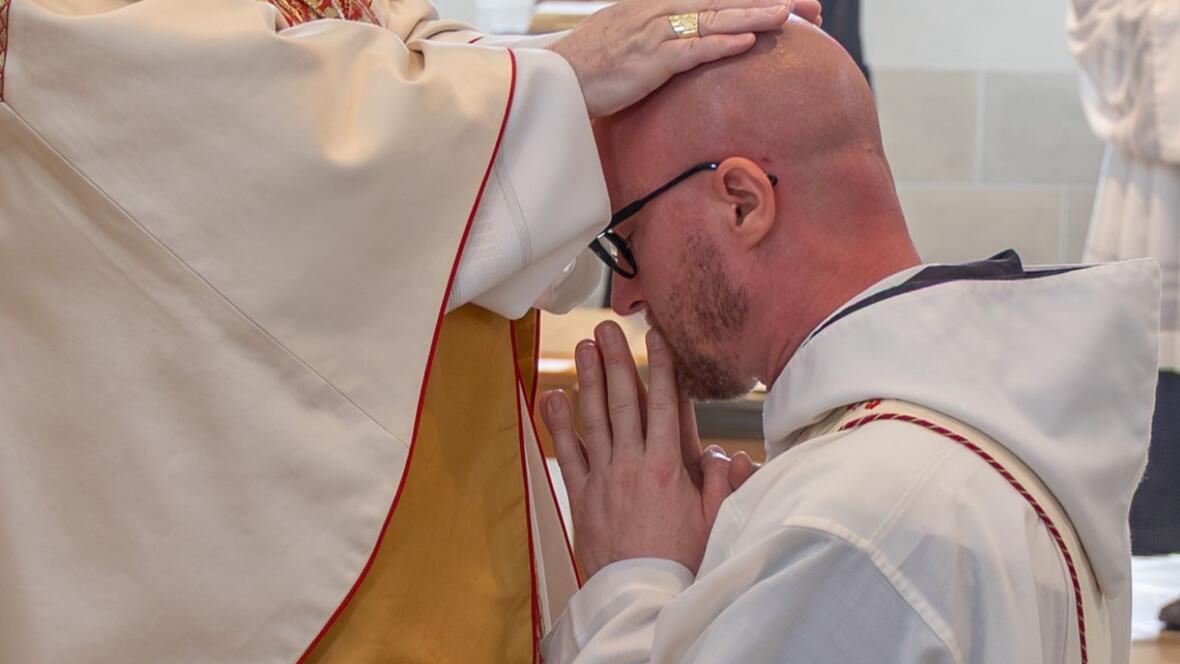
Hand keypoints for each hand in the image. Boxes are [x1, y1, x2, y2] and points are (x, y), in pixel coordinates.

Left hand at [541, 322, 734, 576]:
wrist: (642, 595)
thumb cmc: (681, 561)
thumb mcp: (715, 520)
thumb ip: (721, 482)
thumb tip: (726, 452)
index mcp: (670, 465)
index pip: (666, 404)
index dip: (661, 367)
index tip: (656, 337)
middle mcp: (635, 463)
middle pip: (626, 401)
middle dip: (617, 360)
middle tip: (607, 328)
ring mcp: (605, 477)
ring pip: (595, 418)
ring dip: (588, 380)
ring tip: (582, 348)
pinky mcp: (582, 496)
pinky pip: (568, 453)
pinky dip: (559, 425)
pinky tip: (553, 397)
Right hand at [550, 0, 823, 117]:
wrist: (558, 80)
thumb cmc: (594, 65)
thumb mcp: (632, 38)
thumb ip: (667, 36)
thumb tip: (696, 44)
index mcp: (662, 4)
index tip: (793, 4)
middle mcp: (662, 10)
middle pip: (727, 0)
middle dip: (771, 3)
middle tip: (812, 8)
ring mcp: (656, 32)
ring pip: (716, 19)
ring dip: (755, 16)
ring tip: (791, 14)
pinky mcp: (650, 60)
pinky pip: (692, 50)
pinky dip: (721, 44)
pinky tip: (747, 43)